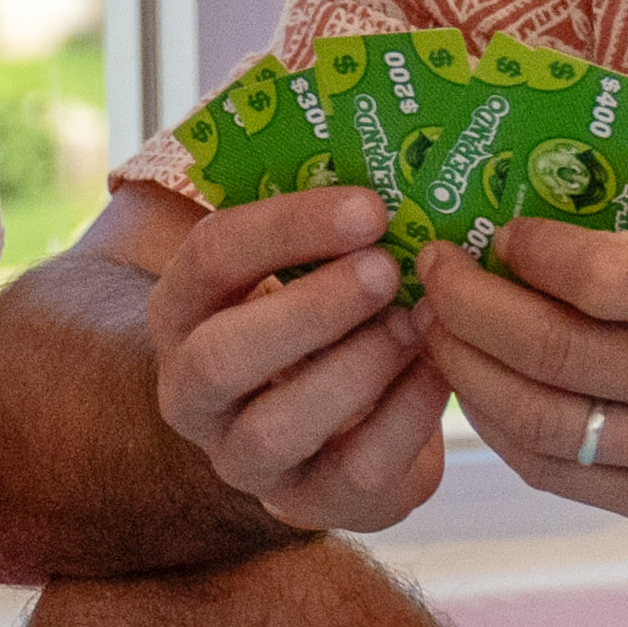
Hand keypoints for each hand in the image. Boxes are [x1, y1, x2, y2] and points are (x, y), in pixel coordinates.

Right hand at [143, 184, 445, 533]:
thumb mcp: (302, 263)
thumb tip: (391, 122)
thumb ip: (326, 217)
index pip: (212, 257)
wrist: (317, 424)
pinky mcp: (308, 503)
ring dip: (358, 368)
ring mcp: (244, 458)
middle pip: (221, 357)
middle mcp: (192, 392)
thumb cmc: (320, 316)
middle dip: (309, 309)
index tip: (370, 206)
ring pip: (279, 426)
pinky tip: (443, 370)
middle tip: (387, 270)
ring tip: (419, 322)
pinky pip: (353, 474)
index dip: (288, 227)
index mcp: (184, 310)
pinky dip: (406, 418)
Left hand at [419, 213, 627, 538]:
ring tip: (438, 331)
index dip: (530, 252)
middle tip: (434, 272)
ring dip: (471, 374)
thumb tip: (542, 217)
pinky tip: (480, 394)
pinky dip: (507, 434)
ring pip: (548, 425)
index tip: (496, 230)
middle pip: (559, 354)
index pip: (605, 280)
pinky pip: (567, 477)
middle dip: (473, 308)